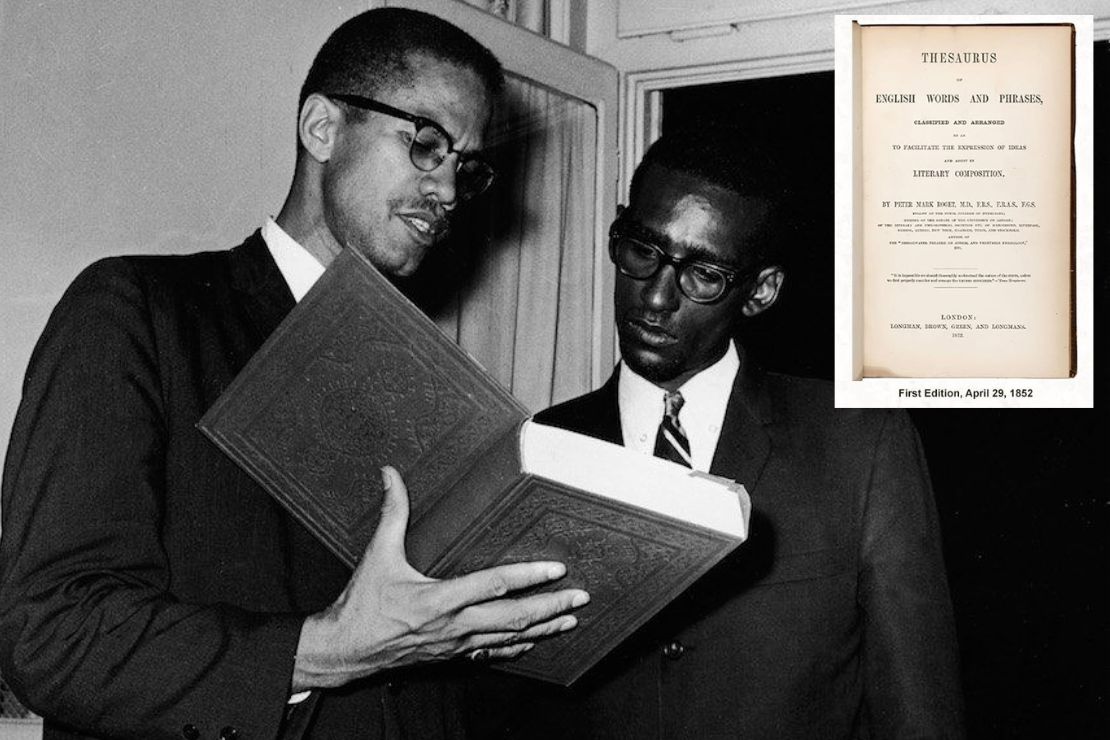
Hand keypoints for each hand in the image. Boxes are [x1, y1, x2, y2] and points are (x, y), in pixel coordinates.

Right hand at [292, 466, 588, 690]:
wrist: (346, 650)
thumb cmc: (362, 605)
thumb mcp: (377, 555)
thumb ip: (391, 513)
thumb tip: (390, 475)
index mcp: (438, 598)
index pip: (493, 585)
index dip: (527, 576)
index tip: (556, 570)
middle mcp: (453, 625)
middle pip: (513, 618)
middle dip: (550, 607)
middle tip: (580, 597)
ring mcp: (455, 644)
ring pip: (508, 639)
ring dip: (542, 629)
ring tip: (570, 619)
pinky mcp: (451, 655)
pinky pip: (491, 655)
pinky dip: (516, 648)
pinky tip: (532, 643)